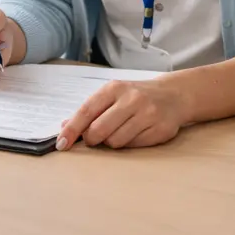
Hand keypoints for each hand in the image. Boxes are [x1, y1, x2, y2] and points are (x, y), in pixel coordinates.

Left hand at [56, 77, 188, 150]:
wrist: (173, 95)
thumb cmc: (135, 96)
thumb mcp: (111, 95)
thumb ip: (89, 110)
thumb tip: (64, 126)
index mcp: (114, 88)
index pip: (86, 111)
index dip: (72, 129)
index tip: (61, 143)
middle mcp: (131, 99)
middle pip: (99, 130)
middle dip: (91, 139)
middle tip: (94, 138)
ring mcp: (148, 114)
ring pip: (115, 141)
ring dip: (111, 142)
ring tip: (120, 130)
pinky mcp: (160, 129)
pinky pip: (133, 146)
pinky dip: (128, 144)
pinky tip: (135, 133)